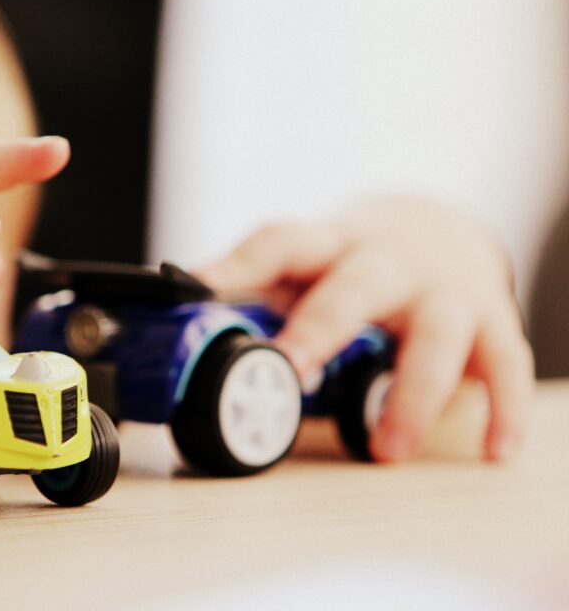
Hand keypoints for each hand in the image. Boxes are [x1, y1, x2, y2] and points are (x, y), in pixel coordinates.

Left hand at [195, 196, 533, 461]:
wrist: (438, 228)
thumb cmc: (352, 261)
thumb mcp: (306, 266)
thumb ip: (256, 295)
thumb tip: (174, 329)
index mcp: (327, 245)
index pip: (280, 242)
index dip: (238, 263)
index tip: (197, 285)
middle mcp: (386, 260)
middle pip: (356, 284)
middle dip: (323, 326)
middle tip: (293, 371)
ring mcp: (442, 289)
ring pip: (437, 332)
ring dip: (413, 393)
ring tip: (386, 450)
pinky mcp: (490, 321)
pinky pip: (504, 364)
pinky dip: (501, 407)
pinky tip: (491, 449)